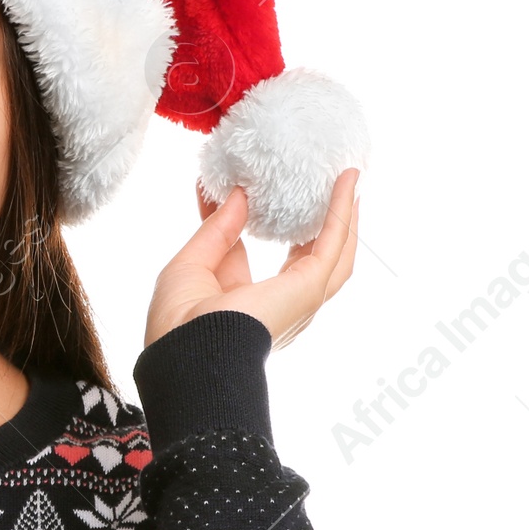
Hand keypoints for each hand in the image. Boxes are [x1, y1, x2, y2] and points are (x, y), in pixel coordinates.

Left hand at [143, 168, 360, 350]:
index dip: (248, 218)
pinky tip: (348, 181)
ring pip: (334, 252)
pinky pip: (336, 242)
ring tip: (347, 180)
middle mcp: (276, 303)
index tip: (247, 188)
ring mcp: (300, 298)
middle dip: (311, 222)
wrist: (189, 350)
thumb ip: (216, 229)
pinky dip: (344, 210)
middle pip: (304, 257)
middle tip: (316, 183)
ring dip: (343, 215)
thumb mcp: (191, 264)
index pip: (247, 251)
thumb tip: (237, 195)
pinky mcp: (311, 287)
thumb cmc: (180, 321)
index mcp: (239, 301)